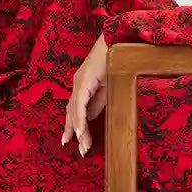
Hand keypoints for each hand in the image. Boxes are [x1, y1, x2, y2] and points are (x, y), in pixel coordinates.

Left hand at [62, 34, 107, 155]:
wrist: (118, 40)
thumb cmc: (116, 59)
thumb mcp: (108, 86)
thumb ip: (99, 100)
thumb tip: (92, 117)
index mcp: (83, 85)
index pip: (75, 109)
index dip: (74, 126)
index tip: (75, 141)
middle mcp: (78, 84)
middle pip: (72, 113)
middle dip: (74, 132)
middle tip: (79, 150)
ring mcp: (80, 82)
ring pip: (74, 111)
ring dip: (79, 130)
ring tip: (83, 147)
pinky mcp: (84, 82)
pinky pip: (80, 105)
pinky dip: (79, 119)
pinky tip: (81, 132)